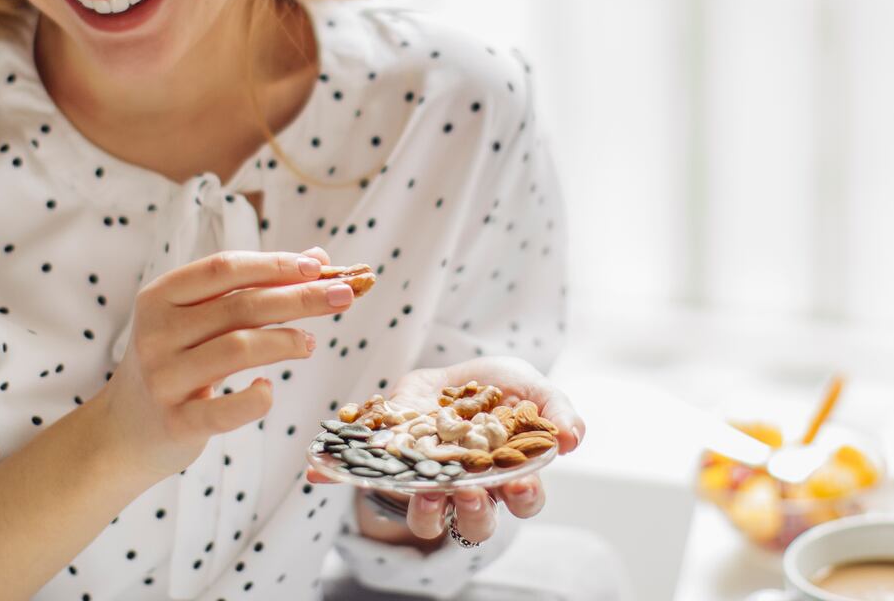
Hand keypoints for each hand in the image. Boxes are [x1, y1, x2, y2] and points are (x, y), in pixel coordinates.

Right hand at [98, 246, 353, 479]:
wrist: (123, 431)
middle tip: (343, 295)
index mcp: (160, 297)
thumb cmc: (175, 364)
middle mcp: (156, 333)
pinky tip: (269, 389)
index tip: (318, 265)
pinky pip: (225, 410)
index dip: (274, 264)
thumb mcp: (198, 320)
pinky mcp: (176, 422)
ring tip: (310, 343)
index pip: (223, 268)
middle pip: (239, 305)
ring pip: (237, 348)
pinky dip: (255, 399)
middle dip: (299, 297)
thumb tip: (317, 258)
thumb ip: (250, 289)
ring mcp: (164, 378)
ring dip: (285, 341)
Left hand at [308, 356, 584, 545]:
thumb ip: (556, 409)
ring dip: (425, 508)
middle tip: (468, 489)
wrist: (453, 372)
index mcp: (510, 477)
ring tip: (423, 488)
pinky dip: (340, 477)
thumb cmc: (500, 388)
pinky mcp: (393, 465)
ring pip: (428, 517)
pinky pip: (368, 481)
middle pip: (476, 521)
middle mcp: (471, 490)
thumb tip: (573, 438)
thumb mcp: (531, 387)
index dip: (524, 497)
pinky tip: (319, 470)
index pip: (525, 501)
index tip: (519, 484)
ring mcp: (429, 481)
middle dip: (473, 510)